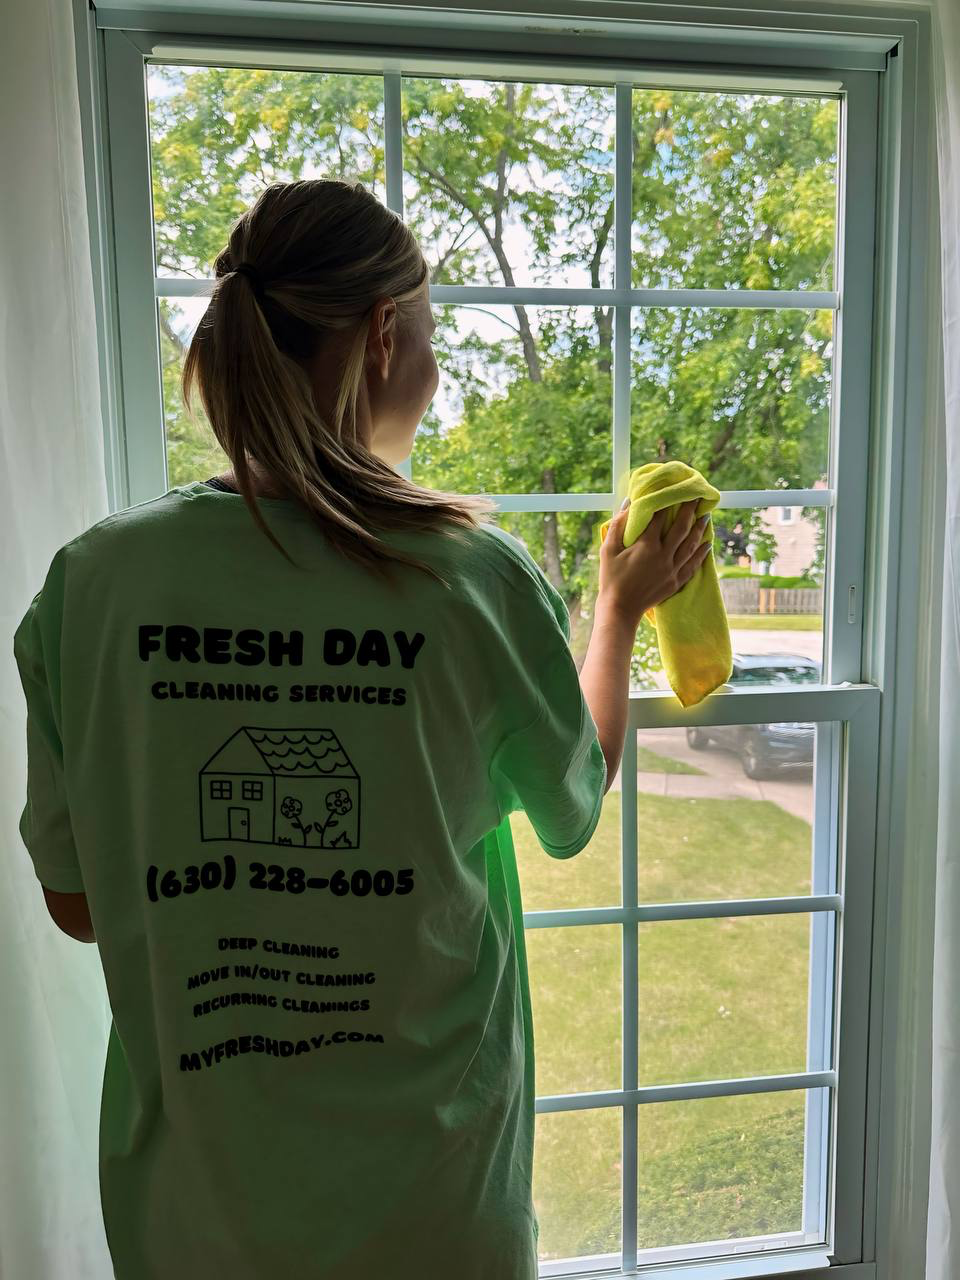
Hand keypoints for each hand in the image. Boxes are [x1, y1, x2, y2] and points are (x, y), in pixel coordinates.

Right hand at [597, 497, 712, 632]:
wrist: (620, 609)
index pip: (659, 518)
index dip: (666, 503)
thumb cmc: (611, 579)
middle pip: (681, 528)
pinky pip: (693, 565)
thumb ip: (618, 525)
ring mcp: (672, 570)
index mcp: (647, 545)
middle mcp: (664, 555)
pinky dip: (701, 554)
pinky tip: (707, 545)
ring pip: (691, 545)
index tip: (672, 491)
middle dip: (689, 511)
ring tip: (706, 517)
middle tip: (697, 498)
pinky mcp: (675, 582)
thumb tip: (628, 503)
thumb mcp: (608, 550)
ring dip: (699, 530)